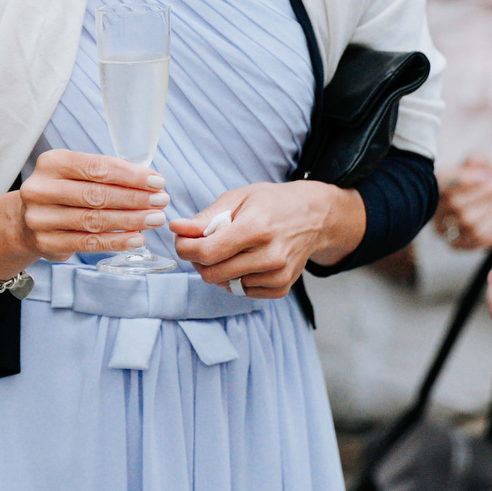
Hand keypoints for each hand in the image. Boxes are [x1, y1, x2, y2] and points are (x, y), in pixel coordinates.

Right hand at [15, 149, 169, 260]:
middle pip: (96, 195)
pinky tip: (137, 238)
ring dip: (130, 221)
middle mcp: (40, 189)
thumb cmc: (65, 190)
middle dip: (134, 198)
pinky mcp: (47, 243)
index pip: (96, 167)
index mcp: (51, 163)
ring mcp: (41, 218)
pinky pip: (88, 243)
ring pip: (93, 221)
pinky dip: (116, 242)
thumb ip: (108, 174)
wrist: (26, 219)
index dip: (130, 175)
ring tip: (155, 219)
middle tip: (161, 201)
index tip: (157, 182)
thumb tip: (151, 183)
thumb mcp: (77, 173)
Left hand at [170, 180, 356, 298]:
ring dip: (217, 269)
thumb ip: (206, 217)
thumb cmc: (273, 203)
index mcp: (256, 228)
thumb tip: (177, 229)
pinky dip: (236, 278)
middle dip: (198, 261)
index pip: (207, 252)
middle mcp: (270, 255)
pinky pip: (243, 292)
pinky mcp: (282, 288)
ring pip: (225, 285)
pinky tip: (245, 261)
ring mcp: (278, 275)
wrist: (314, 216)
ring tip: (228, 249)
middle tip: (201, 245)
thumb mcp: (239, 198)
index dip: (185, 248)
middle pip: (212, 274)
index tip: (181, 240)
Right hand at [434, 155, 491, 249]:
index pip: (443, 182)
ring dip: (491, 208)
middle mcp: (434, 210)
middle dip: (482, 193)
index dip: (464, 179)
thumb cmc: (482, 181)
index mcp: (434, 186)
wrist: (490, 203)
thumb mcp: (480, 163)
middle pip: (457, 204)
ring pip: (469, 222)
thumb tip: (475, 161)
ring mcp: (444, 230)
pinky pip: (480, 237)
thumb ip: (477, 159)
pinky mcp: (457, 244)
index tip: (486, 174)